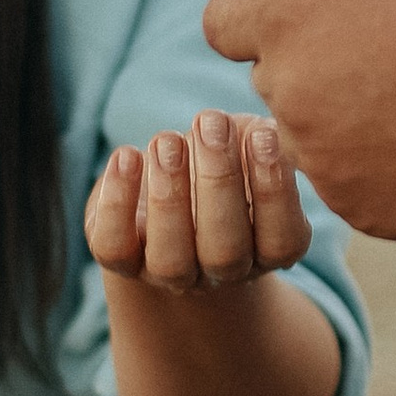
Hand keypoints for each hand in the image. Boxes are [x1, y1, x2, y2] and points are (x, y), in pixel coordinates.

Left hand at [86, 109, 312, 289]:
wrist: (166, 188)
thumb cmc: (221, 163)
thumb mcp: (249, 148)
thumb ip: (263, 140)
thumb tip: (265, 132)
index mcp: (265, 250)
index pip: (281, 242)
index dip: (275, 190)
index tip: (262, 134)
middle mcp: (220, 272)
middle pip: (225, 251)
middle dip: (219, 181)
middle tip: (211, 123)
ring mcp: (168, 273)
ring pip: (170, 259)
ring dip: (170, 194)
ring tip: (168, 140)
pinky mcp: (122, 260)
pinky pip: (114, 247)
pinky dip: (117, 201)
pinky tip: (127, 155)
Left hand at [201, 0, 395, 243]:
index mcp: (292, 21)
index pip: (226, 20)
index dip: (267, 11)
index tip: (316, 9)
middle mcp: (295, 99)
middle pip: (274, 82)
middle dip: (315, 64)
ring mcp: (334, 169)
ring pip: (316, 139)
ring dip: (352, 119)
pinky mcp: (377, 218)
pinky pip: (362, 186)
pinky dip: (392, 167)